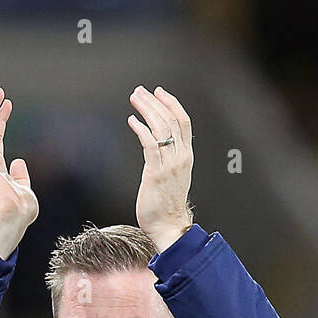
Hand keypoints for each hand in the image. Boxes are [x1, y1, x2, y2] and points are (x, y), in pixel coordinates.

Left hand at [127, 86, 193, 252]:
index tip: (158, 92)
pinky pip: (150, 144)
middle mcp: (180, 157)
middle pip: (170, 120)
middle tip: (140, 91)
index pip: (183, 122)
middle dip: (154, 102)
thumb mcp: (172, 176)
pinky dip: (141, 129)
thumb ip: (168, 159)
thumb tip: (157, 146)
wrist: (168, 226)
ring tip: (134, 99)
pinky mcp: (155, 173)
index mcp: (186, 156)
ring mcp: (169, 165)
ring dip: (146, 110)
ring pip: (160, 128)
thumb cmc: (166, 205)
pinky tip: (132, 121)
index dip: (171, 103)